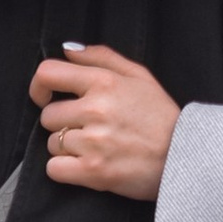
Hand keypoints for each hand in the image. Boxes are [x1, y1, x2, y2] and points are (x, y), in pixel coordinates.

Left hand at [32, 43, 179, 200]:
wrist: (183, 157)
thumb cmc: (161, 115)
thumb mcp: (138, 75)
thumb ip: (101, 56)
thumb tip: (68, 49)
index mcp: (104, 82)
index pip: (48, 73)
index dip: (39, 86)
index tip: (45, 96)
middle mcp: (95, 109)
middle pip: (48, 116)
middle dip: (62, 122)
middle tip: (86, 128)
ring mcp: (92, 142)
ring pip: (52, 144)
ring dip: (67, 148)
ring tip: (94, 147)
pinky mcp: (92, 172)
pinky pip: (53, 169)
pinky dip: (65, 170)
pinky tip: (85, 166)